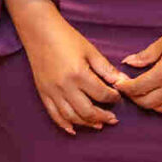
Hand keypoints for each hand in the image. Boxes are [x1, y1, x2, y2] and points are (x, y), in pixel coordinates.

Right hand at [7, 0, 127, 134]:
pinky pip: (53, 114)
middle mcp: (64, 86)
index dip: (113, 98)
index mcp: (78, 74)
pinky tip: (74, 129)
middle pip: (87, 110)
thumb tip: (123, 82)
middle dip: (103, 117)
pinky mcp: (43, 93)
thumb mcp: (90, 50)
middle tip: (113, 119)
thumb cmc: (66, 38)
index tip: (118, 97)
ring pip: (71, 116)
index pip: (101, 94)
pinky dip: (64, 124)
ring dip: (86, 124)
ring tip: (98, 125)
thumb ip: (106, 69)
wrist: (39, 32)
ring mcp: (52, 91)